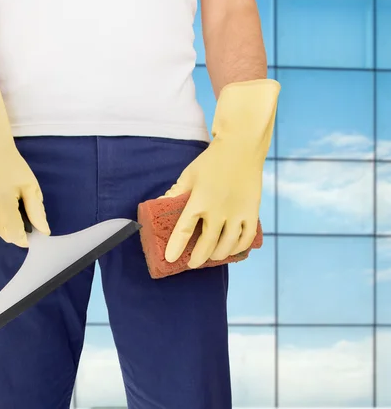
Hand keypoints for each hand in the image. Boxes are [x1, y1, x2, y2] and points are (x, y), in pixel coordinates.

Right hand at [0, 71, 50, 246]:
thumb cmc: (11, 166)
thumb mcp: (30, 186)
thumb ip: (37, 211)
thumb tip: (44, 232)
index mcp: (1, 206)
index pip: (15, 237)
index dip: (26, 238)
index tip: (33, 231)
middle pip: (6, 235)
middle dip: (18, 229)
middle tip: (23, 207)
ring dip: (7, 222)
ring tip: (10, 199)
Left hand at [163, 79, 279, 267]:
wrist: (241, 148)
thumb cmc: (211, 162)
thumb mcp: (189, 175)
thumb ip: (176, 192)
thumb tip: (161, 204)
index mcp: (199, 201)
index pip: (184, 230)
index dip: (176, 247)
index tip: (170, 258)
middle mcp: (219, 211)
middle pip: (206, 244)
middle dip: (197, 258)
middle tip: (191, 264)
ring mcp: (237, 213)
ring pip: (227, 245)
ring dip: (216, 255)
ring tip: (210, 257)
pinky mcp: (252, 212)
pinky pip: (245, 238)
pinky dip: (238, 248)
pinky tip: (231, 251)